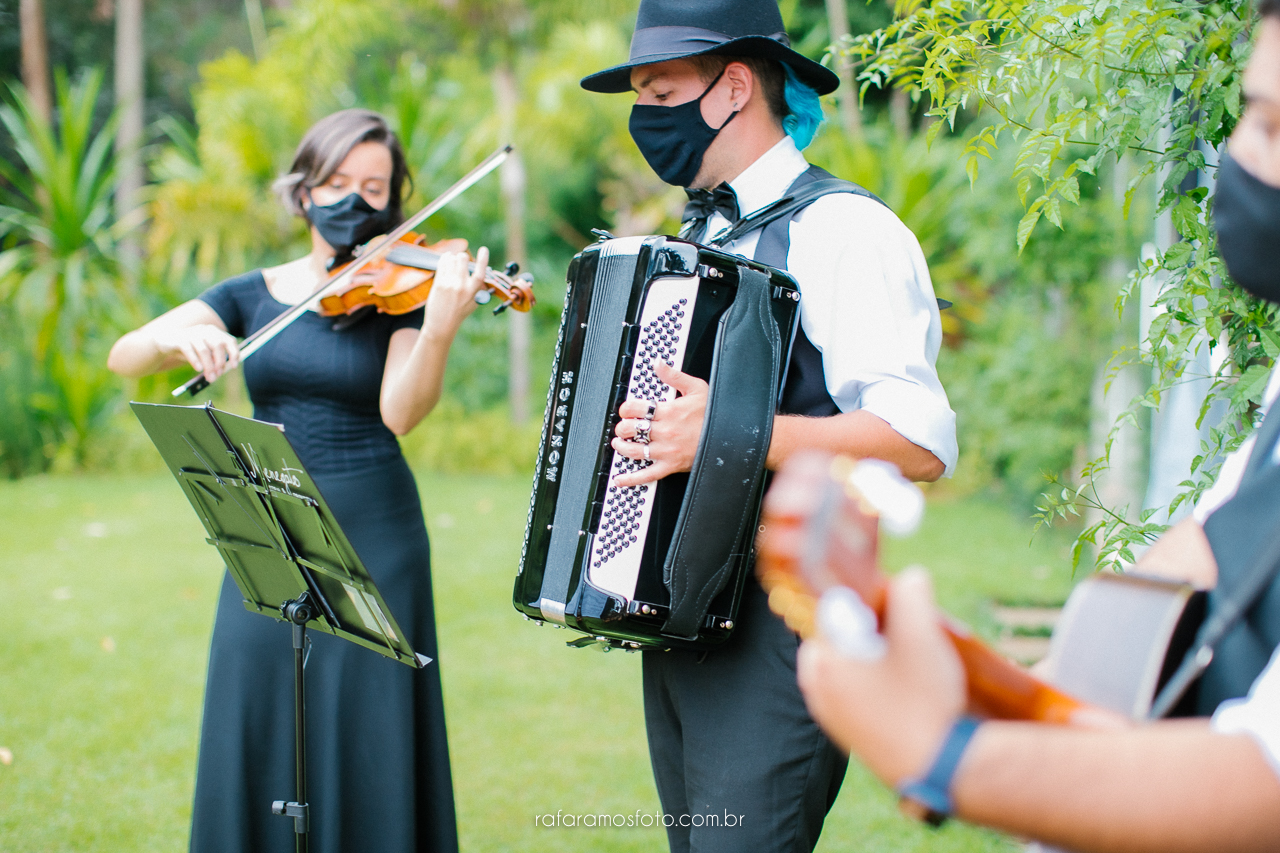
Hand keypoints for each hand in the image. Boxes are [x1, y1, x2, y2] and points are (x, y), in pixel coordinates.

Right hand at [153, 324, 240, 380]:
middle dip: (220, 362)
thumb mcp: (204, 354)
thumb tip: (220, 372)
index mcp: (214, 332)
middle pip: (218, 345)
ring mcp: (192, 333)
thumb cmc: (189, 349)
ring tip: (209, 378)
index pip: (229, 340)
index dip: (234, 353)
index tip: (234, 366)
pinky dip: (195, 360)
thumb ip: (213, 360)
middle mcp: (204, 330)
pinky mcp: (179, 339)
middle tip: (218, 376)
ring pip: (204, 350)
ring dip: (209, 366)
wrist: (165, 342)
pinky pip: (189, 350)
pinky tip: (198, 369)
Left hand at [422, 247, 488, 337]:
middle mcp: (461, 286)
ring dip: (452, 257)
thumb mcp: (475, 302)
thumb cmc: (460, 312)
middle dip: (462, 257)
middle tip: (461, 261)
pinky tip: (446, 260)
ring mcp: (449, 284)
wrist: (442, 324)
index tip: (484, 249)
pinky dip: (444, 259)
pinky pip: (442, 264)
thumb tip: (483, 274)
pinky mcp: (438, 283)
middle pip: (462, 259)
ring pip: (451, 259)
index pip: (480, 272)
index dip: (483, 259)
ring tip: (452, 262)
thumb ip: (479, 288)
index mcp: (473, 291)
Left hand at [610, 361, 707, 486]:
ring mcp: (666, 450)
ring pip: (633, 450)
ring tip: (619, 444)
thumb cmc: (715, 414)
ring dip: (621, 447)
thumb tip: (658, 364)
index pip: (635, 408)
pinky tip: (620, 479)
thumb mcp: (697, 388)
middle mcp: (664, 431)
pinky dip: (631, 479)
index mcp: (668, 411)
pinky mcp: (671, 466)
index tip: (626, 410)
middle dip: (622, 427)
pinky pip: (647, 475)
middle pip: (630, 429)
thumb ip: (674, 376)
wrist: (731, 437)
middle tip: (623, 427)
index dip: (625, 408)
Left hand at [796, 568, 966, 787]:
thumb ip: (912, 593)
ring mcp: (830, 716)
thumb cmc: (924, 699)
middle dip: (861, 628)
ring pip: (842, 668)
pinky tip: (902, 689)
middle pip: (833, 638)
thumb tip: (910, 577)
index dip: (858, 598)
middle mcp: (816, 689)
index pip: (828, 609)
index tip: (883, 600)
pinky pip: (851, 696)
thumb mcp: (923, 634)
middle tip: (895, 631)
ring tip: (904, 660)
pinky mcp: (847, 736)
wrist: (939, 768)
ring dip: (867, 657)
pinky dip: (870, 685)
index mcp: (823, 659)